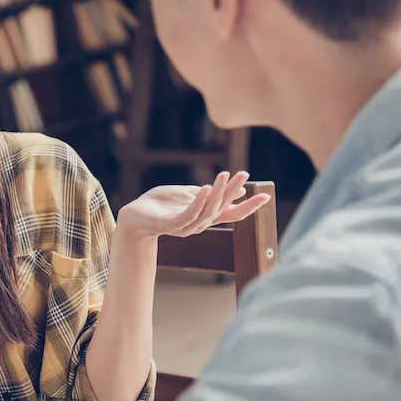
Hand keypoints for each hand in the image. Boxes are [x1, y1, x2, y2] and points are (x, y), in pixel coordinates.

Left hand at [117, 171, 270, 239]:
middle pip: (222, 209)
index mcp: (204, 217)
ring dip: (217, 193)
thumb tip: (237, 187)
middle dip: (233, 192)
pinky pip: (189, 214)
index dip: (249, 206)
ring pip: (207, 211)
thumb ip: (210, 192)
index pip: (232, 213)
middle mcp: (199, 224)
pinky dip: (199, 202)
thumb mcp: (189, 193)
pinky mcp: (171, 225)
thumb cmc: (160, 204)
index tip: (266, 195)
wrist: (134, 215)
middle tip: (243, 174)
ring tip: (223, 175)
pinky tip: (205, 188)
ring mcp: (185, 227)